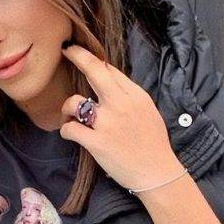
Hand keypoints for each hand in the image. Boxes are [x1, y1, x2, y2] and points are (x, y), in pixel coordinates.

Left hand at [59, 43, 183, 191]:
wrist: (158, 173)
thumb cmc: (153, 144)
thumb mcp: (148, 111)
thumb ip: (128, 96)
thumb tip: (108, 81)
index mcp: (136, 95)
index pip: (109, 69)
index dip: (92, 58)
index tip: (80, 52)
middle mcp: (121, 104)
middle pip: (94, 70)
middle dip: (77, 56)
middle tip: (66, 51)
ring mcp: (107, 123)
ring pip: (74, 102)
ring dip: (67, 108)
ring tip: (69, 116)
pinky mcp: (97, 143)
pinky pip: (70, 129)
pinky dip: (66, 130)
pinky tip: (71, 133)